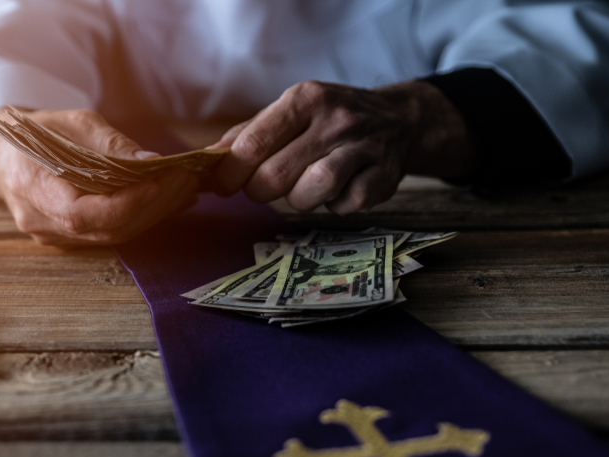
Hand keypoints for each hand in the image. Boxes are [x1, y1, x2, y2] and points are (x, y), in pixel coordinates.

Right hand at [0, 108, 198, 245]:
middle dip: (153, 206)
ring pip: (113, 235)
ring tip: (184, 190)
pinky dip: (140, 217)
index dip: (130, 203)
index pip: (87, 214)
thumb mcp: (73, 123)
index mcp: (33, 190)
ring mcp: (55, 237)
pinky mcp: (69, 239)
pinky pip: (109, 233)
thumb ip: (111, 145)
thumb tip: (151, 164)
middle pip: (108, 228)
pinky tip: (165, 201)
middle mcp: (43, 223)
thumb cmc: (36, 133)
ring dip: (153, 214)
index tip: (164, 182)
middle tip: (187, 181)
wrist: (2, 155)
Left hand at [212, 80, 473, 213]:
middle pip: (275, 175)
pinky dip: (334, 206)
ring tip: (302, 189)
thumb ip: (249, 134)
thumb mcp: (292, 112)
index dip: (230, 172)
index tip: (223, 184)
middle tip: (262, 188)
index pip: (253, 143)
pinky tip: (338, 191)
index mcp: (306, 99)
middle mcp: (336, 119)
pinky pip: (343, 206)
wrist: (400, 121)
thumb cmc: (330, 121)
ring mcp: (364, 148)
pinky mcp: (383, 178)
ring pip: (310, 192)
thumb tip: (208, 159)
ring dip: (297, 200)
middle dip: (259, 190)